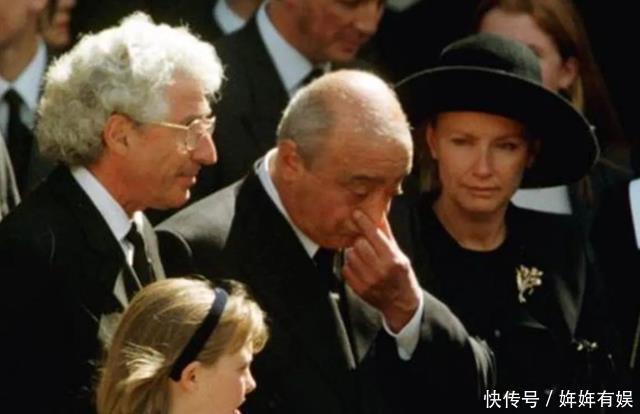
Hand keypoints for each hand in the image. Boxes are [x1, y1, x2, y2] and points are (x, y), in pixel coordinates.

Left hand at [342, 210, 421, 331]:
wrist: (401, 303)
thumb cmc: (401, 274)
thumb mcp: (399, 254)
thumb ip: (387, 235)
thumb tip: (379, 214)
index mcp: (392, 259)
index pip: (373, 235)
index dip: (363, 222)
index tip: (356, 214)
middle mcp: (380, 269)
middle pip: (359, 244)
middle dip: (361, 241)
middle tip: (365, 244)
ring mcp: (368, 280)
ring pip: (350, 255)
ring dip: (355, 253)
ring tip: (364, 257)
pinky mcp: (359, 288)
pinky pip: (346, 268)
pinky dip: (350, 266)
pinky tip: (360, 268)